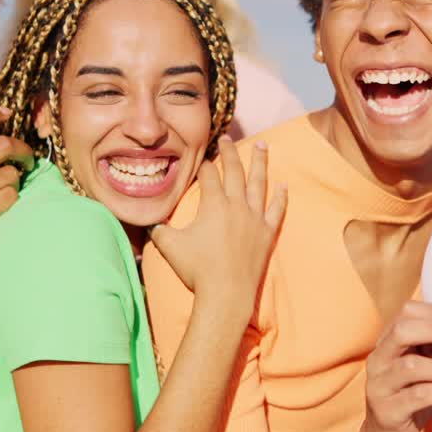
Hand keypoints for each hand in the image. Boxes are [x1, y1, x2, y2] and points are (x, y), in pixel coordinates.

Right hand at [151, 137, 286, 316]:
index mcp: (214, 205)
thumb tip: (148, 222)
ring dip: (260, 162)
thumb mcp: (169, 246)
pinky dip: (280, 196)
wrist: (226, 293)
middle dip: (230, 152)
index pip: (209, 176)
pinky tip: (283, 184)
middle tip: (227, 138)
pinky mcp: (267, 233)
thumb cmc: (197, 270)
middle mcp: (237, 206)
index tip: (203, 157)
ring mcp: (255, 218)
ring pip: (259, 183)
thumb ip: (159, 230)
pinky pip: (277, 209)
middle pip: (235, 171)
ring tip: (263, 145)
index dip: (204, 165)